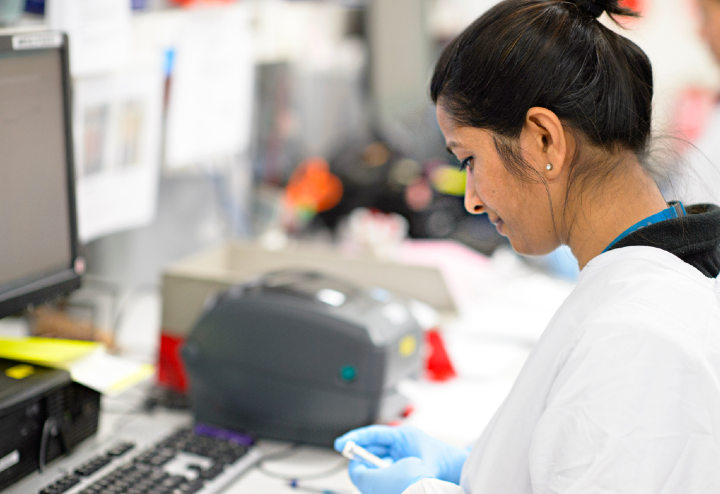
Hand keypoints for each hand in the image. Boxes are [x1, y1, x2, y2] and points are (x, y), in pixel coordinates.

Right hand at [334, 426, 468, 493]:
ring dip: (373, 473)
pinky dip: (382, 481)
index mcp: (404, 437)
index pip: (374, 434)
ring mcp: (407, 460)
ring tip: (371, 481)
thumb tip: (358, 473)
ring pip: (380, 466)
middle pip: (374, 451)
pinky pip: (388, 475)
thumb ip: (377, 473)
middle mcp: (404, 447)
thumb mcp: (406, 469)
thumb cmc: (444, 467)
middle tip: (355, 470)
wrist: (462, 477)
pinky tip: (383, 486)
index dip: (355, 439)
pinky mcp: (410, 473)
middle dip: (362, 460)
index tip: (340, 445)